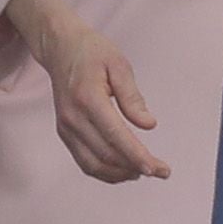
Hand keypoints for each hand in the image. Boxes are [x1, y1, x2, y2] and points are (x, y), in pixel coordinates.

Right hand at [10, 0, 170, 183]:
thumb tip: (148, 125)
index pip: (115, 135)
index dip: (137, 156)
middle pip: (106, 154)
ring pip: (93, 164)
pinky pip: (84, 161)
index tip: (157, 169)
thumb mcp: (119, 64)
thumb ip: (133, 97)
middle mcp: (73, 117)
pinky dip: (106, 172)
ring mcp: (66, 127)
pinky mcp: (65, 132)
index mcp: (88, 98)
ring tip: (145, 172)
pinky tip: (125, 170)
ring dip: (121, 174)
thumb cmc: (92, 52)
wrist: (61, 48)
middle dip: (136, 168)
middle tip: (162, 171)